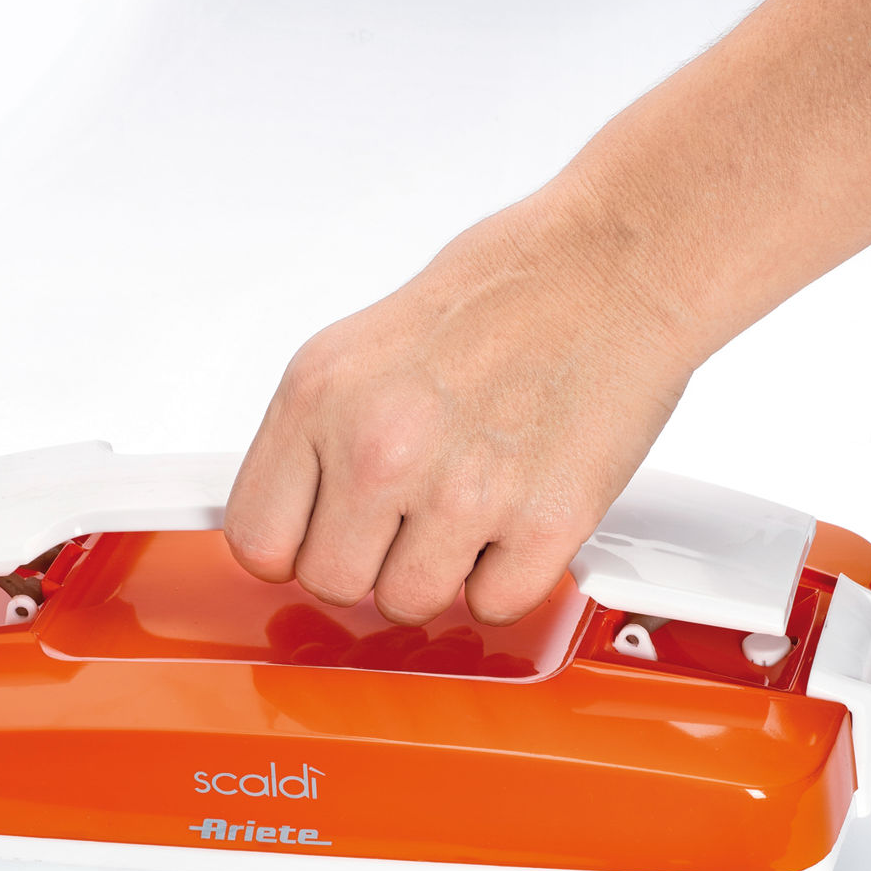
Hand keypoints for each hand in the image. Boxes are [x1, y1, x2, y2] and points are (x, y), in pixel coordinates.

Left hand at [223, 173, 700, 625]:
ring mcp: (462, 493)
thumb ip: (317, 440)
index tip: (324, 531)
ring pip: (408, 605)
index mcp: (320, 397)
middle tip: (412, 507)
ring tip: (470, 500)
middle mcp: (381, 448)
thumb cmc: (502, 293)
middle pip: (330, 583)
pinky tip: (516, 512)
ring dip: (438, 569)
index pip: (255, 539)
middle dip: (370, 557)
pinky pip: (492, 605)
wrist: (614, 265)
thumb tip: (296, 521)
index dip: (295, 542)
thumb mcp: (361, 348)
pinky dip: (506, 574)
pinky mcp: (542, 524)